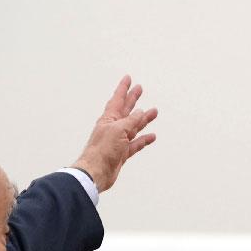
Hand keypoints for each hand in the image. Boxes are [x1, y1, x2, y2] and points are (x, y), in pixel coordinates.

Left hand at [72, 76, 157, 191]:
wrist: (96, 171)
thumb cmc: (103, 150)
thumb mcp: (118, 130)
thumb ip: (131, 121)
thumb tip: (140, 112)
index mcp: (109, 119)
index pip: (117, 99)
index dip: (123, 89)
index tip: (128, 78)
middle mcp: (113, 127)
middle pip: (126, 110)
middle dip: (133, 99)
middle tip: (140, 89)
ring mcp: (118, 140)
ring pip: (134, 126)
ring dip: (144, 119)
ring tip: (154, 111)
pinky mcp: (122, 153)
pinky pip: (136, 143)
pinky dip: (144, 139)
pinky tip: (151, 136)